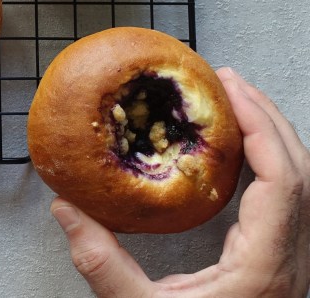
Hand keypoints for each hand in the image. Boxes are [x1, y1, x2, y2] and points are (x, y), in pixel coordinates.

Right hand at [50, 67, 309, 296]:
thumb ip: (102, 264)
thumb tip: (65, 209)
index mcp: (265, 270)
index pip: (284, 184)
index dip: (262, 130)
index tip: (231, 92)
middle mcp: (290, 263)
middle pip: (303, 174)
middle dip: (269, 118)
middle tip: (227, 80)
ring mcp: (291, 265)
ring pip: (303, 186)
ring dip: (272, 138)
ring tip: (233, 104)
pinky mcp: (280, 266)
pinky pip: (290, 201)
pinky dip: (269, 164)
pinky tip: (237, 154)